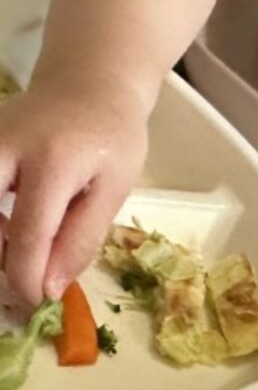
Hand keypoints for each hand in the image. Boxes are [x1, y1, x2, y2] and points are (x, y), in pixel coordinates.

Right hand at [0, 85, 147, 305]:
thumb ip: (82, 237)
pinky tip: (10, 227)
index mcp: (55, 160)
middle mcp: (5, 148)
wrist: (88, 86)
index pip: (31, 233)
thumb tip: (49, 287)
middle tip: (18, 282)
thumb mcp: (114, 187)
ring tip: (21, 251)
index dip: (27, 277)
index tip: (34, 304)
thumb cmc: (111, 139)